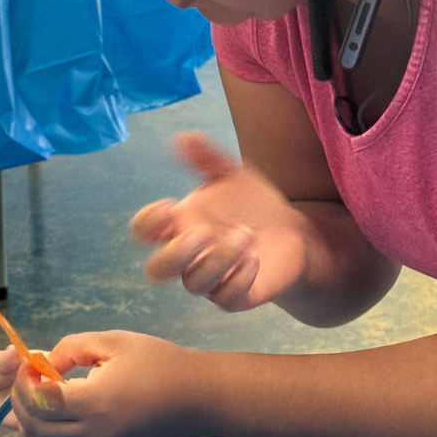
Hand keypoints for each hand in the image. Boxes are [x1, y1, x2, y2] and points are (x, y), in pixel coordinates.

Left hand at [11, 331, 197, 436]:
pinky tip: (69, 407)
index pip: (38, 400)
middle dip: (21, 404)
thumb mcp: (113, 342)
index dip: (24, 382)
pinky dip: (60, 428)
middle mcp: (94, 433)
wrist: (198, 398)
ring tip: (44, 393)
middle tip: (25, 382)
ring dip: (39, 419)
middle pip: (37, 428)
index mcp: (94, 402)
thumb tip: (45, 364)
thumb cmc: (159, 362)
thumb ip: (72, 348)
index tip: (28, 365)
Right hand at [132, 132, 308, 310]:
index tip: (170, 207)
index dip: (147, 223)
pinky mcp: (236, 295)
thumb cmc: (251, 205)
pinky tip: (254, 260)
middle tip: (204, 232)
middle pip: (157, 270)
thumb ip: (207, 158)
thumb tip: (182, 137)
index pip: (144, 232)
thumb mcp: (232, 175)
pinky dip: (237, 280)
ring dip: (217, 260)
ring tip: (246, 235)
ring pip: (194, 283)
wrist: (292, 232)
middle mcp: (189, 257)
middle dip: (175, 253)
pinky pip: (225, 298)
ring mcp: (211, 278)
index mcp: (179, 226)